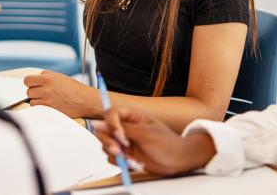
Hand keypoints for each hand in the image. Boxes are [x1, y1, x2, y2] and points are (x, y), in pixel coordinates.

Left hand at [23, 70, 98, 117]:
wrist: (85, 100)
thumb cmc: (75, 89)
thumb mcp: (60, 77)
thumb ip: (47, 77)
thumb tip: (36, 81)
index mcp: (48, 77)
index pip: (28, 80)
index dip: (31, 83)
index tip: (34, 85)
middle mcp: (46, 87)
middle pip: (28, 91)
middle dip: (34, 92)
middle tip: (42, 93)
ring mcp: (47, 98)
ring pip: (31, 100)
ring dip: (36, 100)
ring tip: (46, 100)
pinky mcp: (49, 108)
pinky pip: (37, 108)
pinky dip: (40, 107)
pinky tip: (47, 106)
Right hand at [93, 107, 215, 175]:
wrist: (177, 161)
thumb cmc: (167, 144)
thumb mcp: (145, 134)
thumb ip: (122, 129)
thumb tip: (99, 123)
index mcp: (133, 116)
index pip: (111, 114)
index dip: (111, 124)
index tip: (120, 136)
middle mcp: (126, 128)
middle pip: (104, 130)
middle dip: (110, 142)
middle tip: (120, 151)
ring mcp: (125, 142)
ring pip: (106, 145)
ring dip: (116, 154)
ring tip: (131, 159)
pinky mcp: (125, 154)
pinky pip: (112, 157)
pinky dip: (120, 162)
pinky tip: (134, 163)